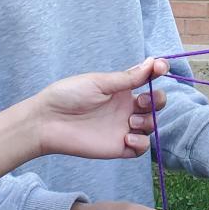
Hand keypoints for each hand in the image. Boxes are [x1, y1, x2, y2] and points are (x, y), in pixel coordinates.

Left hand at [31, 58, 169, 160]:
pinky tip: (127, 138)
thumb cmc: (68, 96)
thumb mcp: (99, 82)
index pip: (148, 80)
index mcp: (121, 89)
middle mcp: (125, 108)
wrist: (48, 122)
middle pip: (155, 104)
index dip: (158, 72)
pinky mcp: (119, 147)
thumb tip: (153, 62)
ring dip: (148, 122)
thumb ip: (127, 77)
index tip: (161, 68)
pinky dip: (141, 143)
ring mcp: (123, 127)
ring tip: (131, 122)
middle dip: (156, 101)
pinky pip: (142, 147)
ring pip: (151, 125)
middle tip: (139, 102)